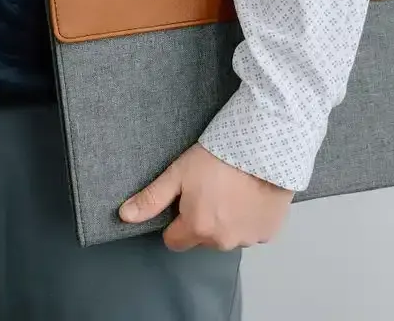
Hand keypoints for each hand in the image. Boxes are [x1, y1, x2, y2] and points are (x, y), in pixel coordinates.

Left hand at [118, 143, 293, 250]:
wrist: (262, 150)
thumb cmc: (217, 158)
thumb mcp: (178, 173)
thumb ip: (151, 198)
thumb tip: (125, 216)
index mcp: (197, 229)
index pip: (174, 241)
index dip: (175, 221)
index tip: (183, 201)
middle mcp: (222, 242)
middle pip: (202, 238)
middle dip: (202, 220)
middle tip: (209, 190)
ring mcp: (247, 240)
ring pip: (227, 236)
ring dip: (226, 220)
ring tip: (231, 189)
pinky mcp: (268, 233)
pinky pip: (251, 231)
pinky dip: (248, 218)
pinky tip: (249, 195)